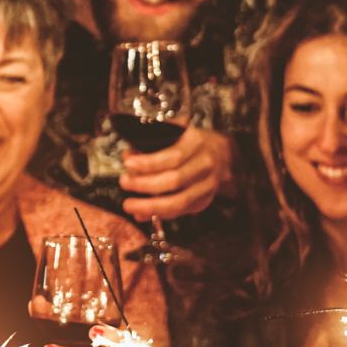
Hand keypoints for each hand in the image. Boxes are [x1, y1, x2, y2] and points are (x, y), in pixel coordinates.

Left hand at [119, 125, 233, 221]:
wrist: (222, 153)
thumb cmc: (190, 141)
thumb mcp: (175, 131)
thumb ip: (151, 141)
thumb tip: (128, 157)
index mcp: (197, 143)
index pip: (173, 156)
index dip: (148, 162)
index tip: (127, 163)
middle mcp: (205, 165)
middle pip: (175, 180)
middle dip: (145, 185)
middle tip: (124, 183)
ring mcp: (208, 185)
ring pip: (179, 202)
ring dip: (151, 206)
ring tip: (129, 205)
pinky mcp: (205, 200)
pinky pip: (181, 211)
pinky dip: (159, 214)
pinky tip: (141, 213)